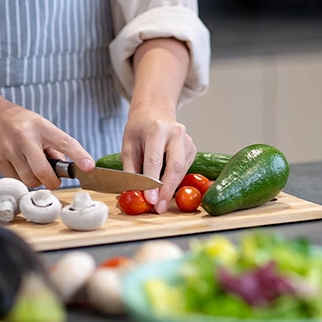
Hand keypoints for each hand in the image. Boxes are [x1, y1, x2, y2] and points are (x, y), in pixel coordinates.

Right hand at [0, 73, 94, 188]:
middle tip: (54, 180)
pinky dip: (22, 177)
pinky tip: (20, 164)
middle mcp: (25, 137)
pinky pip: (16, 179)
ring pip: (29, 179)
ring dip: (36, 180)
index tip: (89, 167)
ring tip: (34, 167)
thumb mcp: (42, 126)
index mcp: (42, 127)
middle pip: (43, 171)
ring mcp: (9, 148)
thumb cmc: (20, 122)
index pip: (66, 142)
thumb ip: (55, 147)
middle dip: (52, 182)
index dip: (79, 156)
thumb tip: (64, 170)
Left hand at [125, 37, 193, 213]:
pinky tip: (166, 188)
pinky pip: (184, 169)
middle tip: (160, 208)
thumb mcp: (128, 146)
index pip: (155, 160)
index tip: (151, 200)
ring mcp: (187, 140)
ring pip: (181, 170)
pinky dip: (175, 181)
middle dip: (167, 190)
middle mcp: (176, 132)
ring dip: (171, 188)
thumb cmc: (139, 130)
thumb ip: (131, 169)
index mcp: (157, 129)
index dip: (153, 182)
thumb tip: (134, 194)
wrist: (154, 112)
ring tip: (161, 203)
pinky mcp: (192, 149)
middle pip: (175, 166)